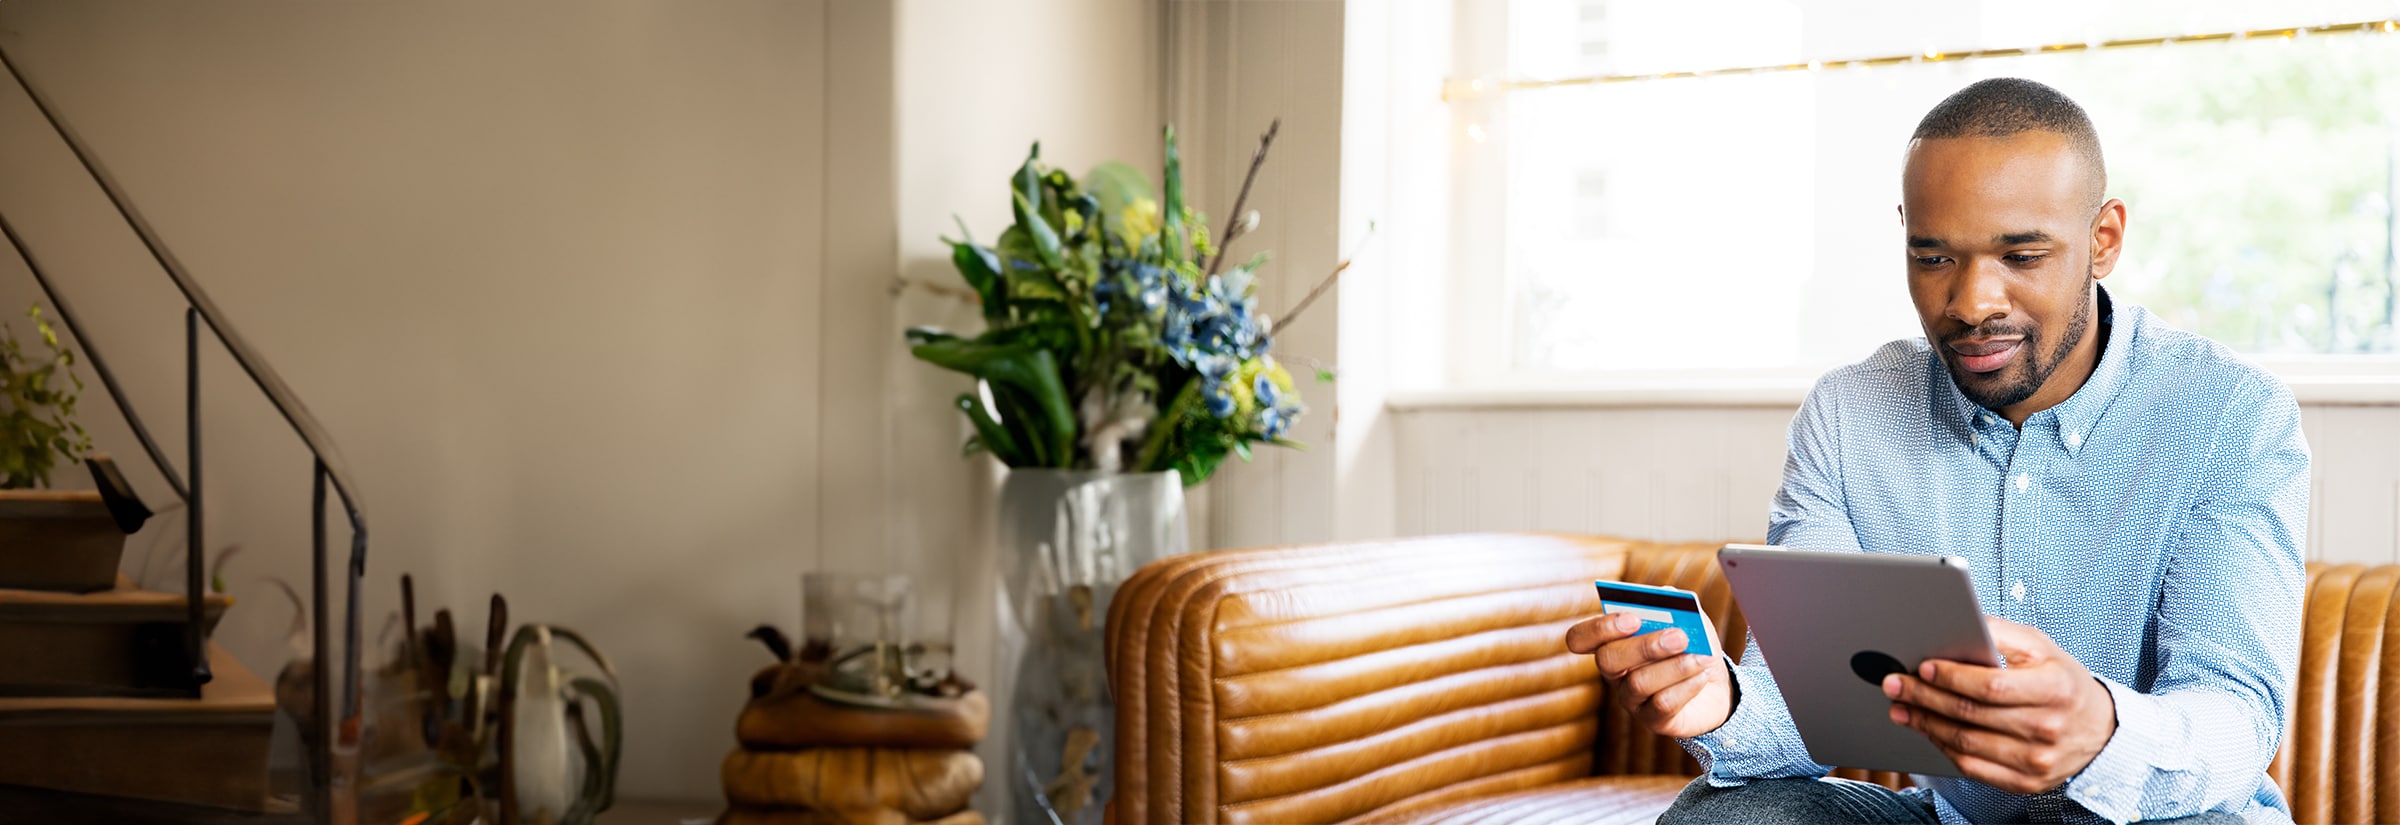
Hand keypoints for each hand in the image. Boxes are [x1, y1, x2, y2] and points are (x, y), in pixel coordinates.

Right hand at [1565, 612, 1733, 738]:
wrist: (1716, 685)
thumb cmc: (1693, 646)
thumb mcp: (1687, 620)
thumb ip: (1675, 604)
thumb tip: (1667, 594)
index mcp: (1612, 641)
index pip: (1579, 638)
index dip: (1599, 628)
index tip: (1632, 618)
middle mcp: (1614, 672)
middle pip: (1607, 660)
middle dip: (1644, 646)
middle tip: (1679, 637)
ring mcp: (1631, 698)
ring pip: (1639, 683)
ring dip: (1675, 667)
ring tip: (1702, 657)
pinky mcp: (1653, 720)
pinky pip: (1662, 704)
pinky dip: (1686, 686)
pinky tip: (1703, 675)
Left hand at [1883, 616, 2116, 793]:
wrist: (2100, 729)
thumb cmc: (2062, 681)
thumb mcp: (2041, 647)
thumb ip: (1999, 633)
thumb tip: (1956, 623)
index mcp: (2054, 688)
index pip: (1992, 685)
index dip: (1952, 677)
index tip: (1923, 666)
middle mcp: (2047, 727)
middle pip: (1972, 714)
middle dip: (1925, 697)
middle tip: (1895, 685)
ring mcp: (2037, 760)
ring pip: (1966, 742)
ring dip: (1926, 724)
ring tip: (1901, 708)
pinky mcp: (2027, 782)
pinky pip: (1973, 767)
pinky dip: (1944, 748)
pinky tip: (1928, 731)